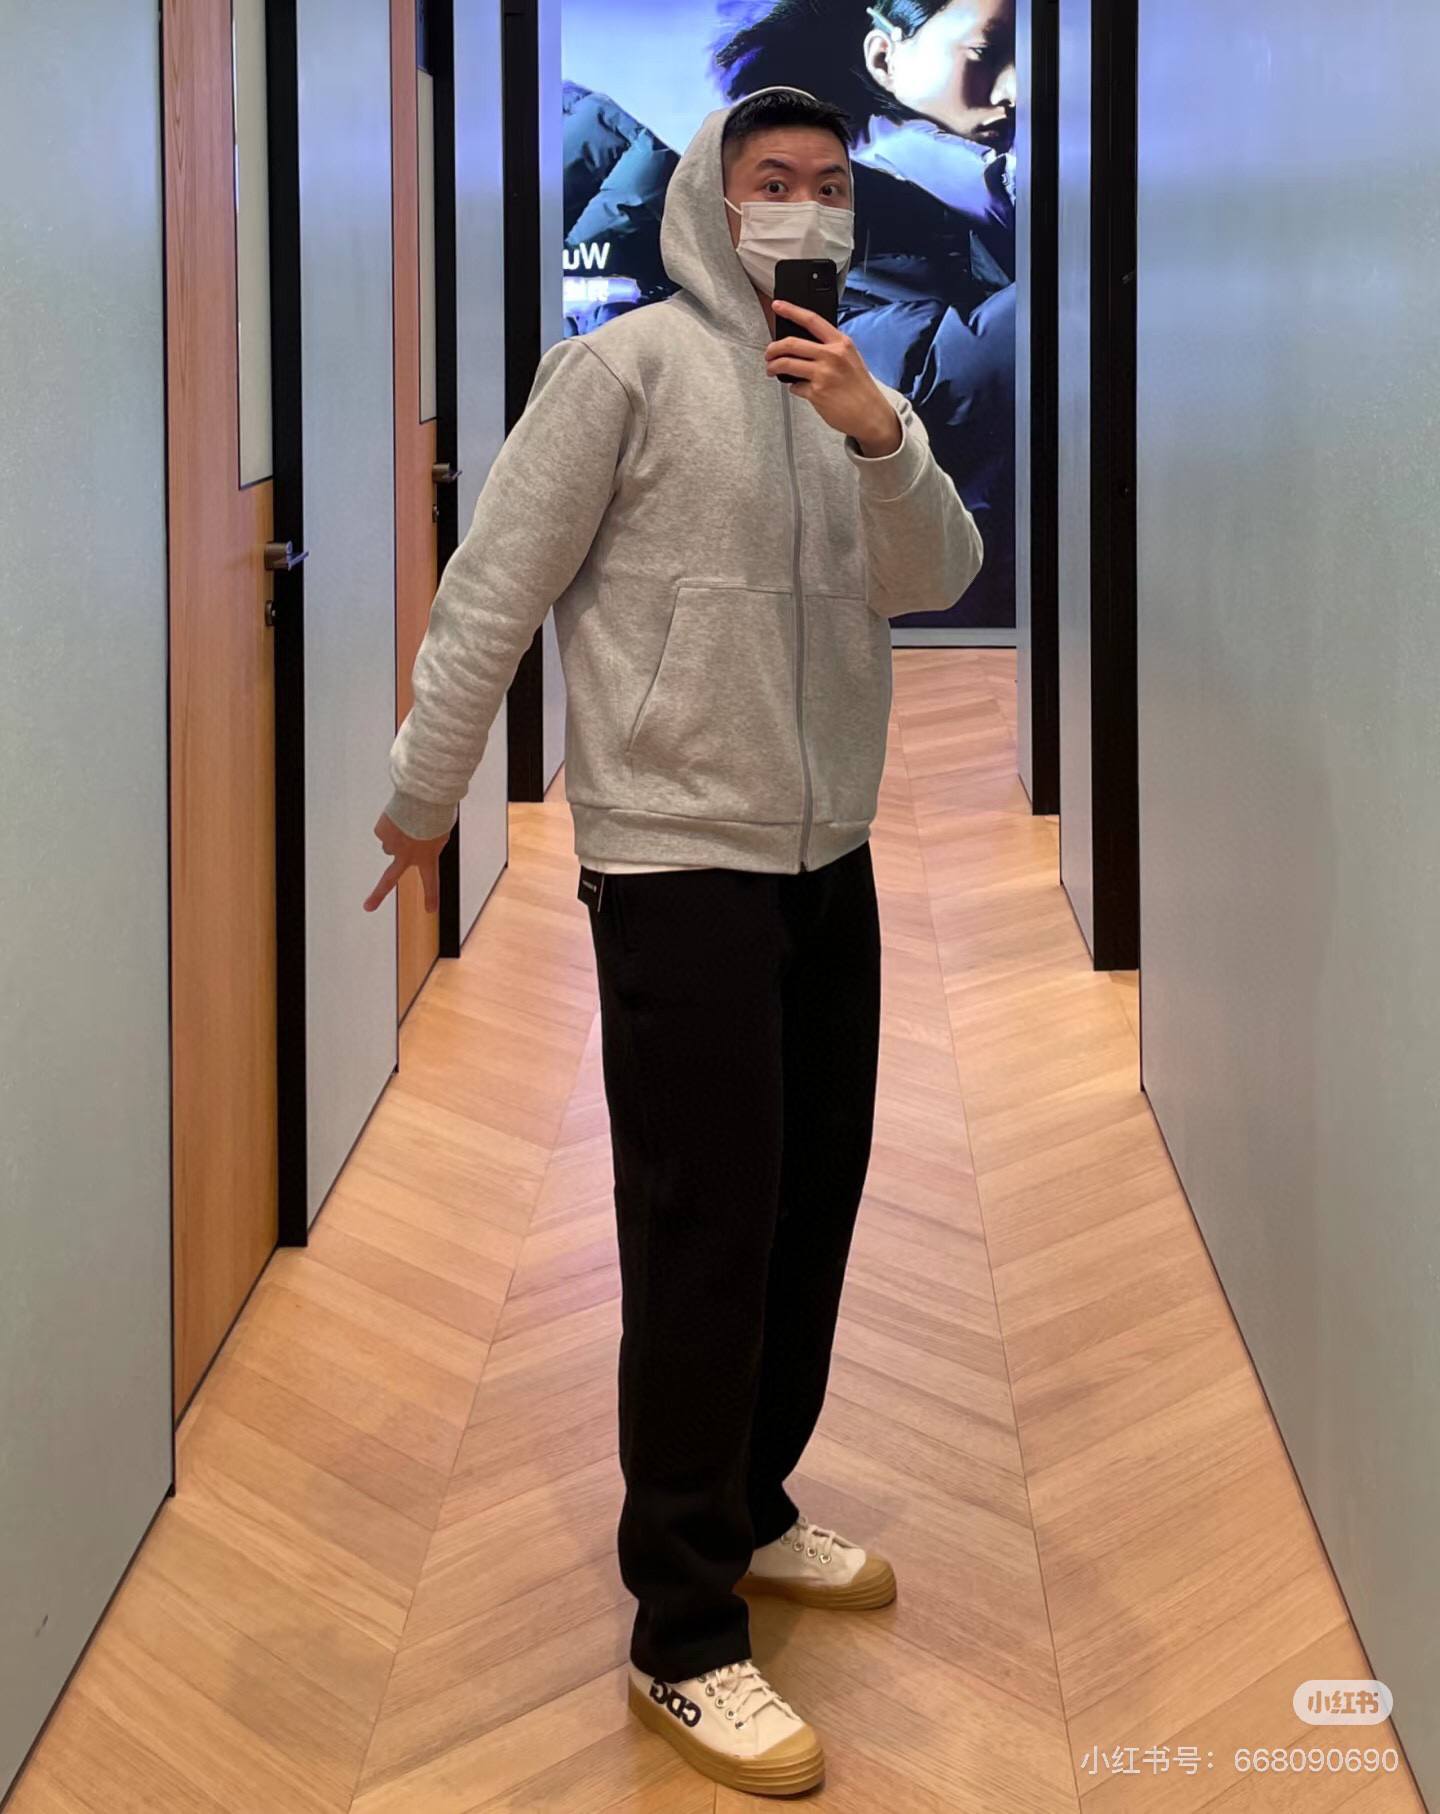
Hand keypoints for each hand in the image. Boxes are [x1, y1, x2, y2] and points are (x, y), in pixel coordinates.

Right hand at [364, 815, 447, 914]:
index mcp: (427, 857)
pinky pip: (385, 829)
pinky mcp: (382, 832)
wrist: (424, 799)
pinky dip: (391, 824)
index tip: (430, 909)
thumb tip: (415, 842)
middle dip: (377, 895)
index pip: (431, 881)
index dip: (431, 896)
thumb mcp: (441, 833)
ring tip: (408, 823)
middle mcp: (407, 856)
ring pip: (390, 844)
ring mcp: (392, 845)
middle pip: (389, 880)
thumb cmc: (436, 814)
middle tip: (368, 906)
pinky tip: (399, 816)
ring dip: (397, 836)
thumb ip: (429, 843)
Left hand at [767, 302, 902, 456]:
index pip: (811, 320)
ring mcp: (823, 374)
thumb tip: (804, 347)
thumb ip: (831, 349)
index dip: (791, 311)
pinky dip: (794, 388)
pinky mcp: (816, 393)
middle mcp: (832, 355)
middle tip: (769, 353)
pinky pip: (795, 387)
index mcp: (841, 343)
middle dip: (773, 348)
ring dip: (773, 367)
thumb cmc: (861, 388)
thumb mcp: (851, 359)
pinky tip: (801, 389)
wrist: (871, 414)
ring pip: (787, 364)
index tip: (778, 306)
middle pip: (791, 343)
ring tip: (771, 370)